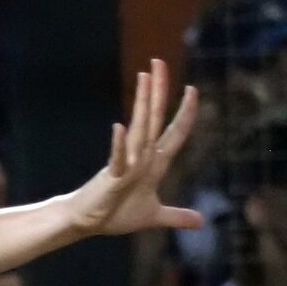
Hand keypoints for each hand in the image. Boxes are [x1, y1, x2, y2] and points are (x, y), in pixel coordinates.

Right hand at [62, 59, 203, 239]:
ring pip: (140, 130)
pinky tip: (121, 127)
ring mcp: (126, 165)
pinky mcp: (111, 178)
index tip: (192, 89)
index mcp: (154, 164)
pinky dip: (119, 145)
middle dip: (159, 90)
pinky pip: (117, 159)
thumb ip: (177, 216)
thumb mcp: (154, 216)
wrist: (86, 224)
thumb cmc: (116, 215)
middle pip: (154, 118)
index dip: (186, 113)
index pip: (175, 133)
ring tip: (144, 77)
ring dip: (143, 103)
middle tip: (158, 61)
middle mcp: (142, 157)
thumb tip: (200, 222)